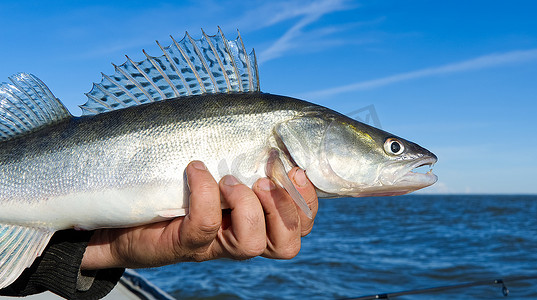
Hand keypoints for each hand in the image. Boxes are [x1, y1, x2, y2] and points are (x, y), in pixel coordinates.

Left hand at [81, 161, 317, 268]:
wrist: (118, 211)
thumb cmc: (171, 178)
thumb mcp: (215, 159)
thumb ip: (244, 149)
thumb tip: (274, 115)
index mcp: (257, 217)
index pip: (300, 223)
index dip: (308, 202)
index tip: (296, 170)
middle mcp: (239, 235)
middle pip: (287, 244)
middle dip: (284, 210)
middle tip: (263, 180)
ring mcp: (211, 244)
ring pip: (251, 243)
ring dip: (247, 207)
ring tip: (229, 180)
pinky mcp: (181, 244)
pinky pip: (205, 226)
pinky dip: (205, 194)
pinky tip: (195, 170)